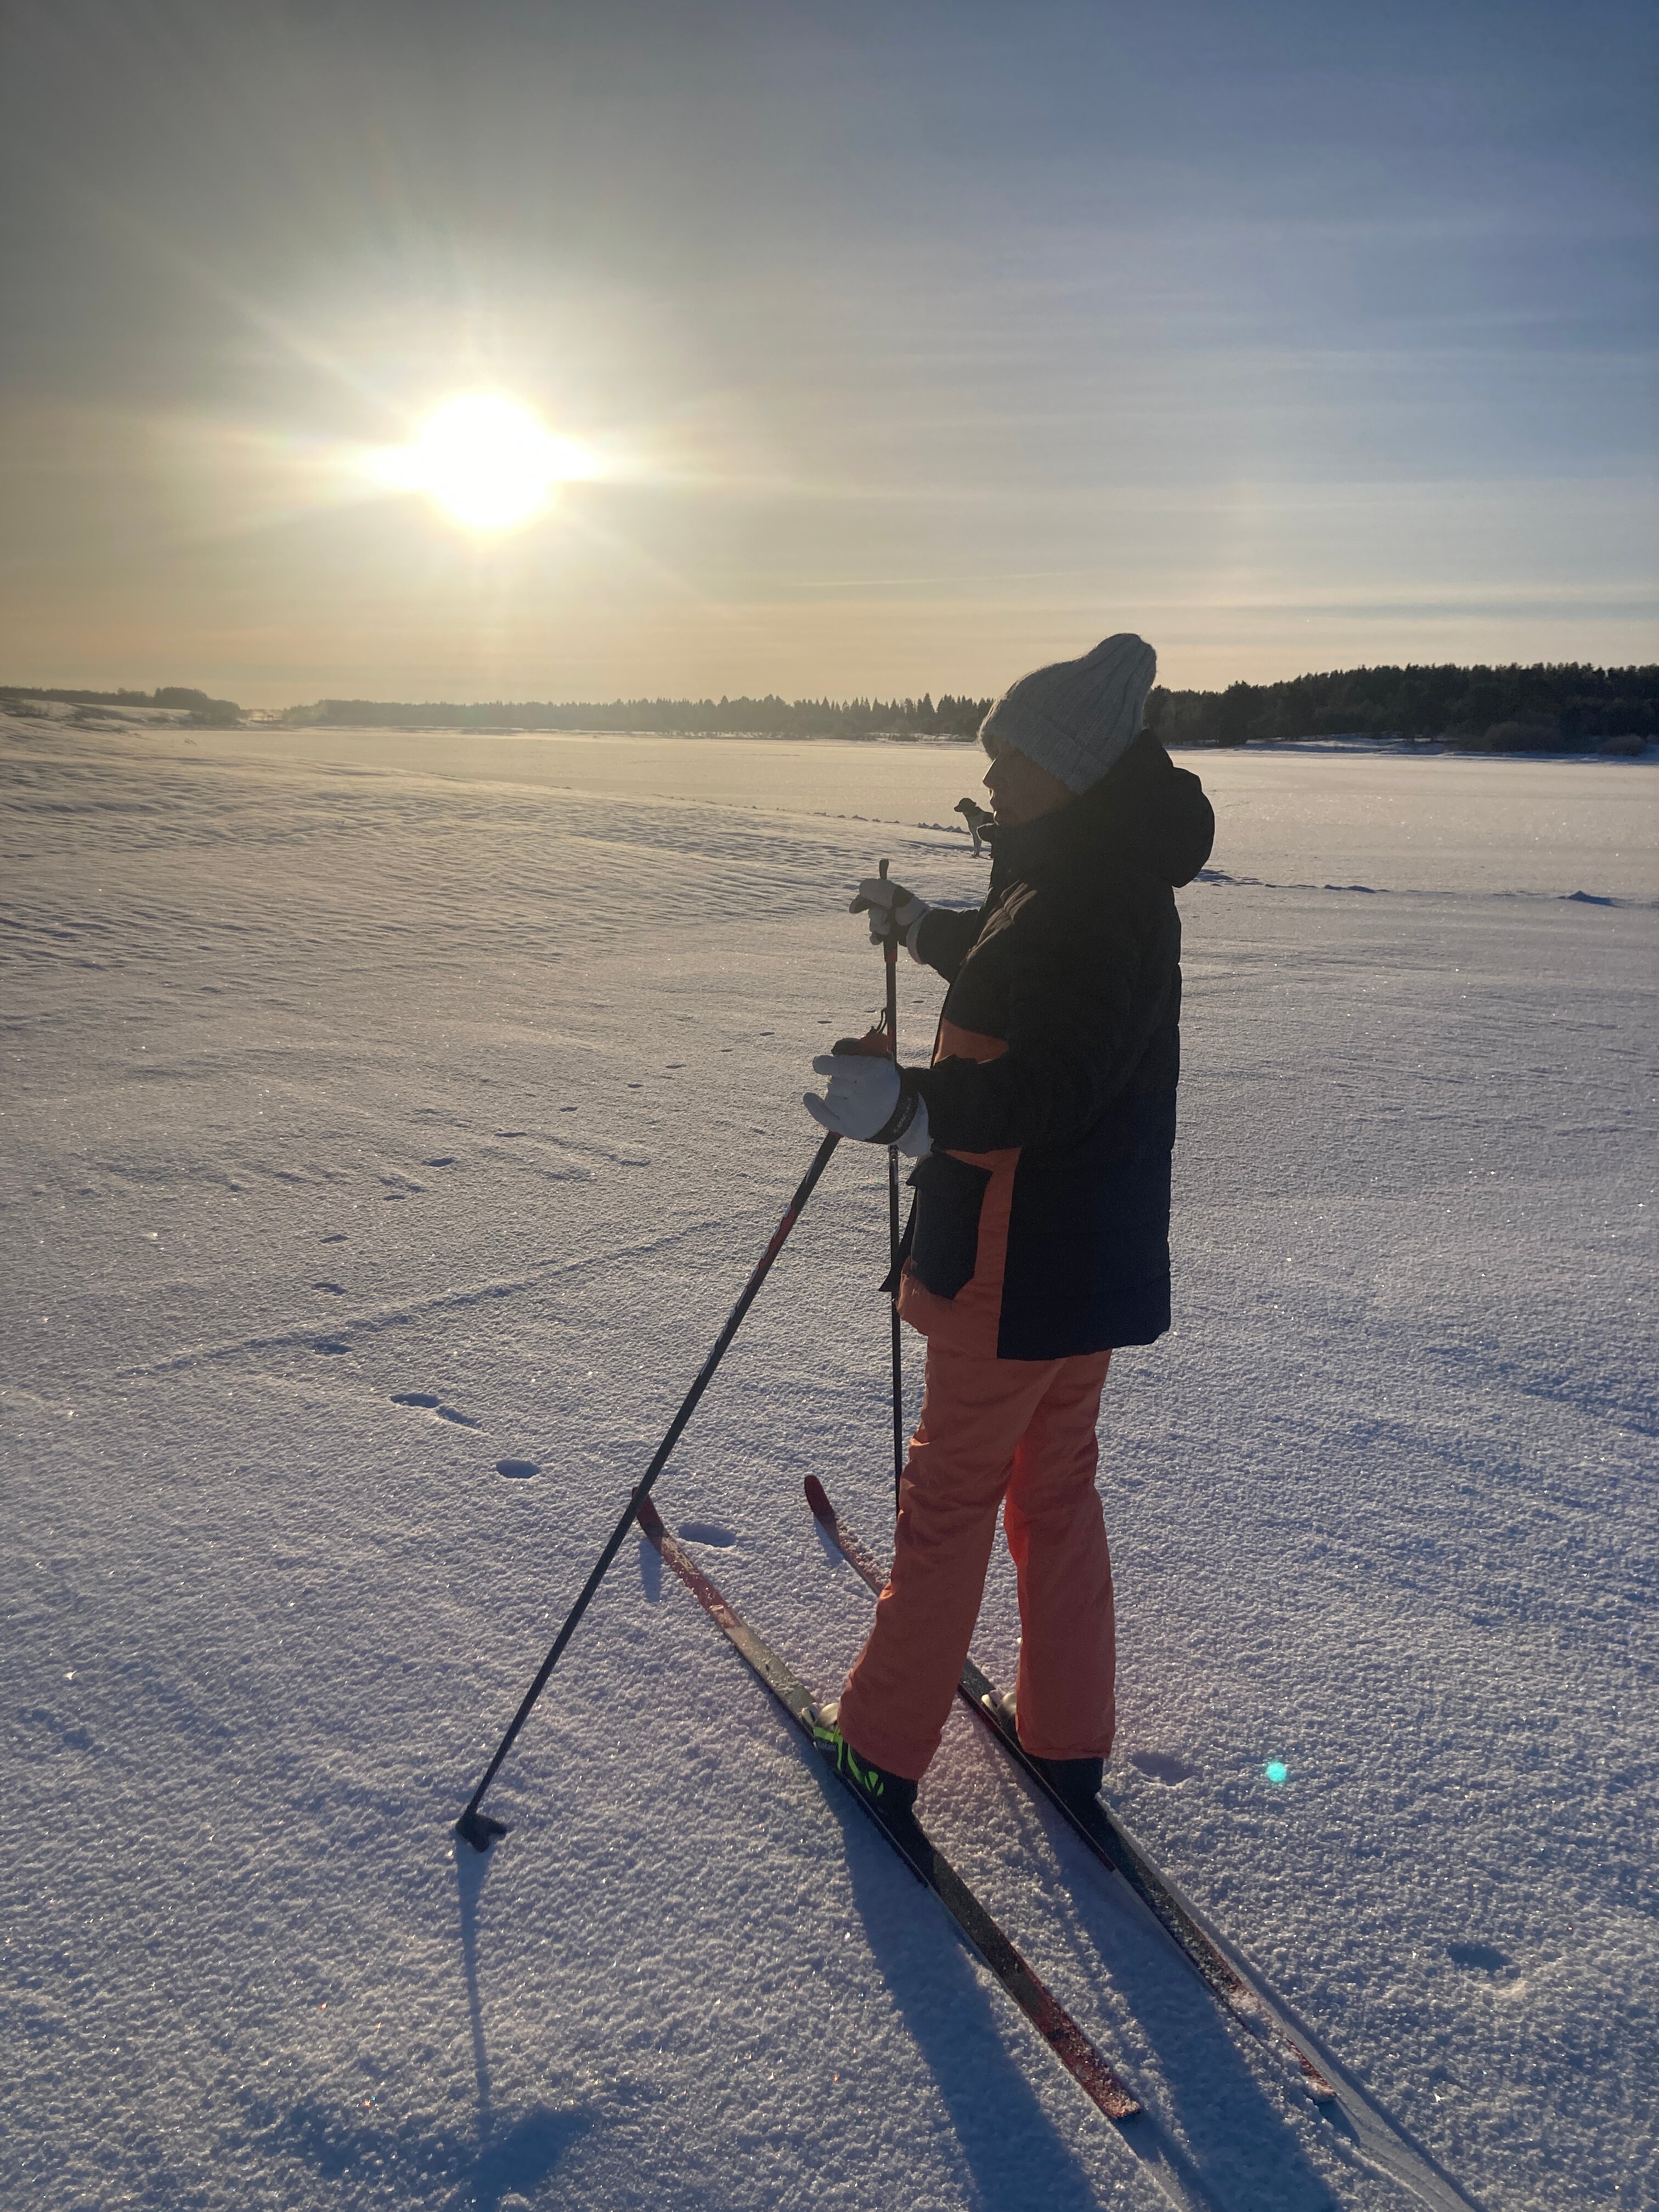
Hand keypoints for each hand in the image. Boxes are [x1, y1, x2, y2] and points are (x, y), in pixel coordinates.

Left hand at [803, 1053, 930, 1156]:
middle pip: (832, 1082)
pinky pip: (823, 1116)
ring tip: (851, 1096)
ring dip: (835, 1094)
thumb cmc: (887, 1083)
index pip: (838, 1066)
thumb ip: (861, 1051)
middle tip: (853, 1083)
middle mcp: (862, 1095)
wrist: (901, 1116)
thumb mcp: (882, 1062)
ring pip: (829, 1097)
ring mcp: (854, 1115)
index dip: (824, 1064)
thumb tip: (836, 1049)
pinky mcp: (848, 1129)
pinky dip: (815, 1106)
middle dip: (838, 1080)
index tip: (819, 1063)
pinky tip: (809, 1097)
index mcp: (872, 1074)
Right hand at [849, 874, 928, 948]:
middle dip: (874, 915)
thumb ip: (878, 889)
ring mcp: (891, 922)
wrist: (923, 934)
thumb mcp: (896, 896)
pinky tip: (879, 939)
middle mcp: (891, 907)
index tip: (854, 910)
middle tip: (884, 918)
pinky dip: (875, 938)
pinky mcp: (891, 936)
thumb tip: (862, 887)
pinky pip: (876, 937)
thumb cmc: (911, 913)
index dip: (861, 901)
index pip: (870, 895)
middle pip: (871, 910)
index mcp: (893, 895)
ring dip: (877, 927)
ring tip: (888, 929)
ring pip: (873, 924)